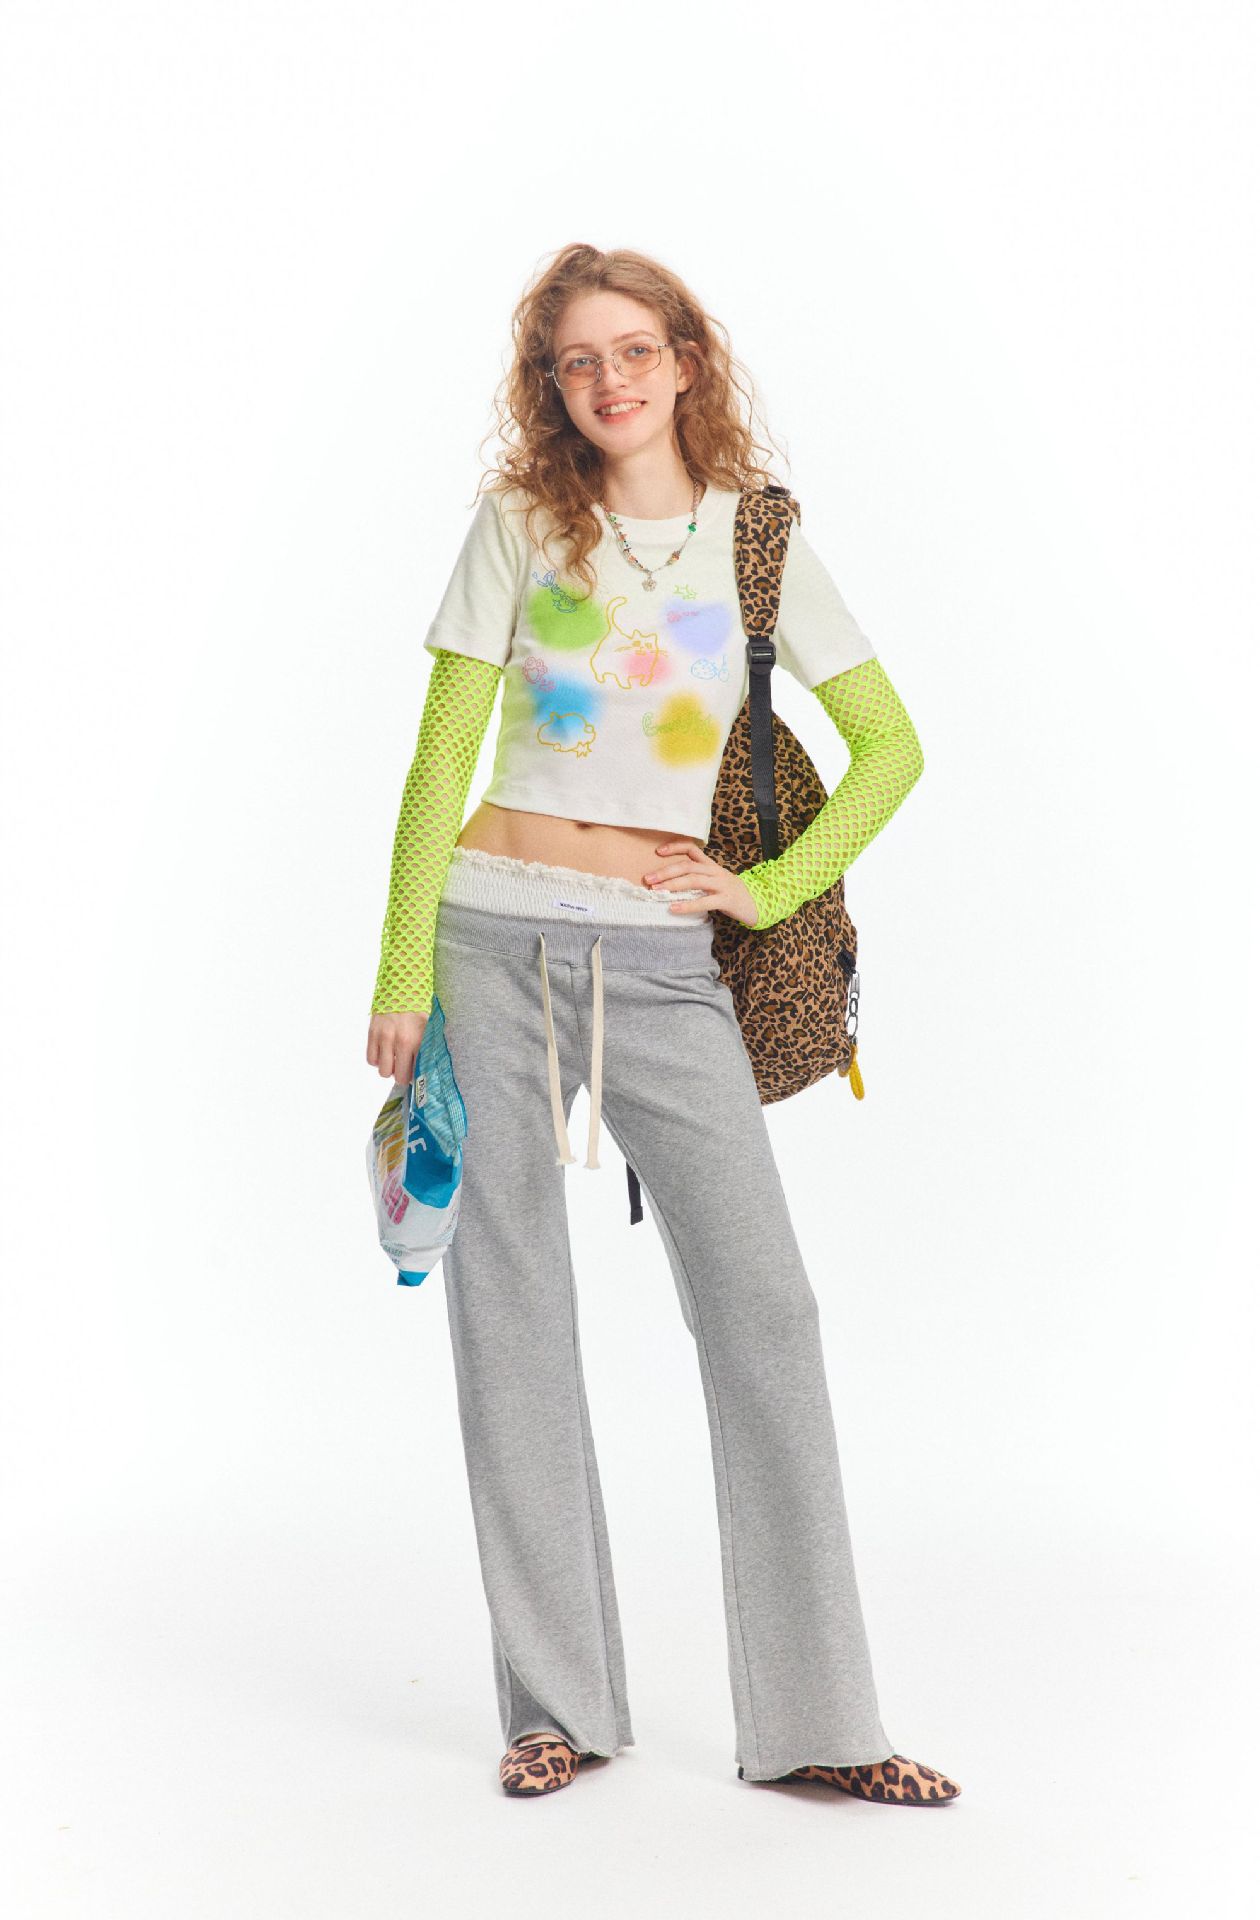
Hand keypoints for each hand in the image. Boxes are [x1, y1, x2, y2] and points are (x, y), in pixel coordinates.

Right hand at [367, 1009, 428, 1088]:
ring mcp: (385, 1037)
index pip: (417, 1072)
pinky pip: (371, 1060)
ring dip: (389, 1068)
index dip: (417, 1076)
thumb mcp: (429, 1027)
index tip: (417, 1073)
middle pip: (400, 1077)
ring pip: (384, 1071)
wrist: (402, 986)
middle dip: (403, 1075)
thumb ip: (428, 1047)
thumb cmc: (419, 1008)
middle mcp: (401, 1041)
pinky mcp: (372, 1033)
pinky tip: (384, 1052)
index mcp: (419, 1040)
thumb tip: (427, 1070)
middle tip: (405, 1067)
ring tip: (394, 1059)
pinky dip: (377, 1060)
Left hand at [642, 841, 759, 926]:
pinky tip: (673, 908)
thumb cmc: (731, 894)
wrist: (759, 904)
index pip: (692, 848)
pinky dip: (687, 905)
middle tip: (648, 879)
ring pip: (694, 880)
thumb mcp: (715, 881)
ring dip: (673, 885)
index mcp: (711, 865)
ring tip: (657, 892)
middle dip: (666, 871)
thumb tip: (670, 883)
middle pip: (688, 865)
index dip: (675, 847)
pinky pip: (704, 901)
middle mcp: (715, 871)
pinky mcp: (726, 900)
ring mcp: (721, 884)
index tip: (658, 852)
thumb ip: (698, 879)